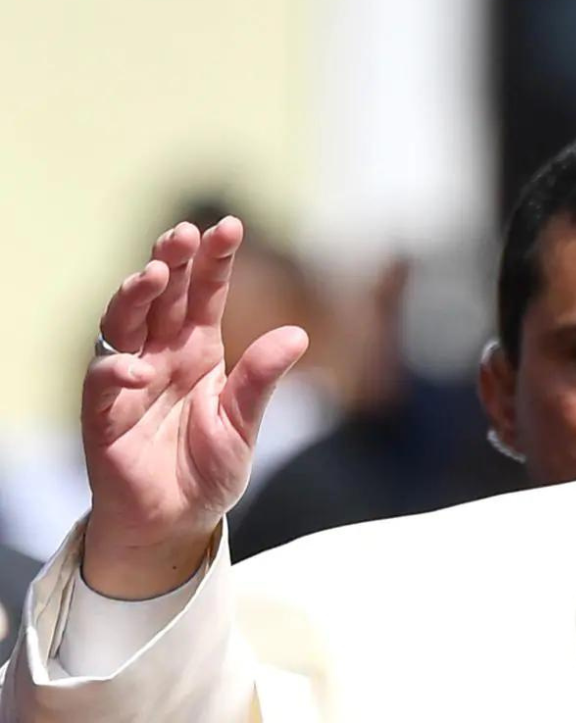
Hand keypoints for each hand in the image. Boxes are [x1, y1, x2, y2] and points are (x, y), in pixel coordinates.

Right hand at [81, 217, 307, 598]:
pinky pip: (102, 385)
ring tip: (155, 274)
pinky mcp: (104, 417)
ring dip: (135, 297)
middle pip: (162, 296)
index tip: (230, 226)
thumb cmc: (207, 470)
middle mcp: (161, 355)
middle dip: (171, 260)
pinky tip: (136, 369)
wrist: (175, 524)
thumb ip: (262, 381)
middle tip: (185, 232)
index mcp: (198, 350)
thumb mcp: (244, 425)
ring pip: (124, 325)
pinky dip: (116, 372)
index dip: (215, 261)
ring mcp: (129, 382)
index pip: (205, 294)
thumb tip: (298, 334)